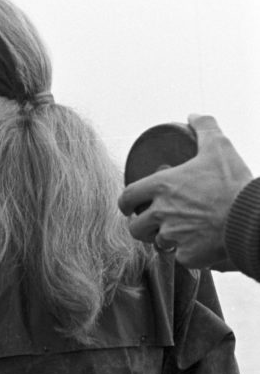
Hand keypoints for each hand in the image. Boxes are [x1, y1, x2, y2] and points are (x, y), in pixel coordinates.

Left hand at [119, 114, 252, 268]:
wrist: (253, 218)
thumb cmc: (234, 183)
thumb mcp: (219, 148)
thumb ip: (204, 128)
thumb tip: (193, 116)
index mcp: (161, 187)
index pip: (126, 198)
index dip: (126, 203)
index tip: (129, 206)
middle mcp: (161, 213)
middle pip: (135, 226)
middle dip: (141, 226)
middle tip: (152, 223)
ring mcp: (173, 236)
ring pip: (157, 243)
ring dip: (164, 240)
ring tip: (175, 235)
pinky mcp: (189, 256)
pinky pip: (182, 258)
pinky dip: (189, 254)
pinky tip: (198, 247)